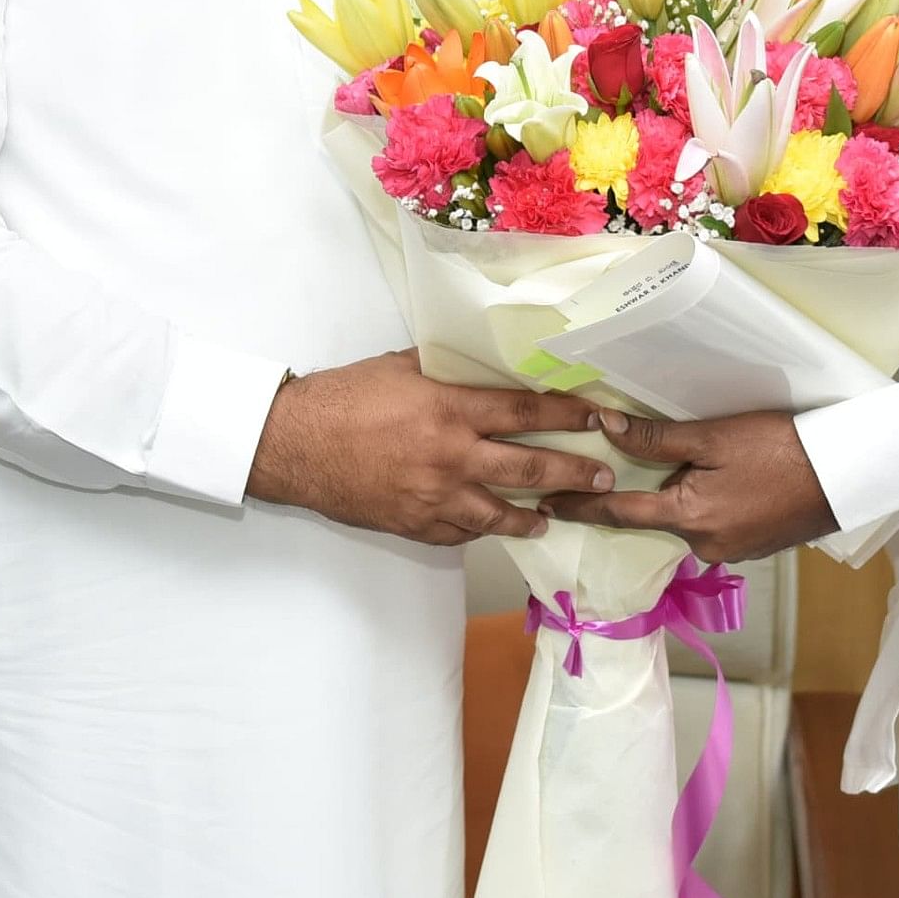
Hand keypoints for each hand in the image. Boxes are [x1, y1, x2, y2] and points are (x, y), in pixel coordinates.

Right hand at [246, 352, 614, 545]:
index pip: (524, 412)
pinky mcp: (415, 524)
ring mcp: (434, 497)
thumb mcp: (400, 367)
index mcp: (449, 410)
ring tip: (554, 515)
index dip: (566, 415)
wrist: (295, 445)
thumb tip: (480, 364)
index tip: (595, 418)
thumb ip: (445, 370)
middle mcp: (451, 456)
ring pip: (499, 514)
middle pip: (528, 467)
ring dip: (532, 515)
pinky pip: (459, 533)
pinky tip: (493, 526)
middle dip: (572, 473)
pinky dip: (479, 529)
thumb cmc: (344, 398)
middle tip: (602, 479)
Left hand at [541, 408, 837, 562]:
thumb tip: (605, 429)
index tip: (548, 504)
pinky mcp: (753, 547)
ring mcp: (732, 551)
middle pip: (657, 515)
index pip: (618, 513)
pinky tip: (731, 478)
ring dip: (686, 493)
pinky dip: (710, 502)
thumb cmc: (781, 450)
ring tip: (709, 460)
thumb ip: (656, 439)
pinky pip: (715, 523)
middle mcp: (705, 546)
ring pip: (688, 518)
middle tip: (654, 456)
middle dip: (651, 488)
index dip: (581, 506)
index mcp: (689, 519)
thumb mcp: (714, 437)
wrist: (847, 474)